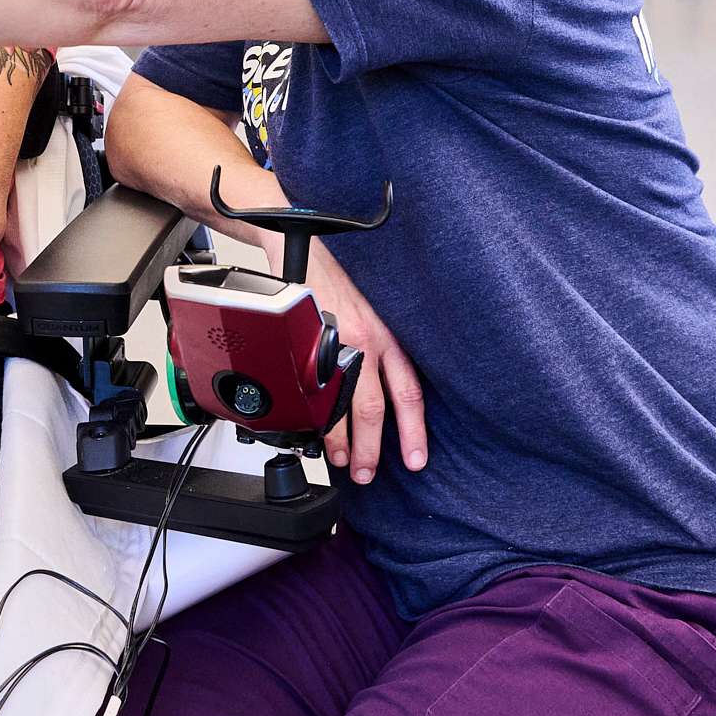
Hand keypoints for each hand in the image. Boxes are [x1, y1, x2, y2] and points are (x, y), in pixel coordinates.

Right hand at [310, 243, 426, 485]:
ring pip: (342, 406)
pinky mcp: (304, 342)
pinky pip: (312, 391)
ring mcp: (333, 343)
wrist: (298, 240)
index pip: (409, 391)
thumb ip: (382, 344)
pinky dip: (314, 420)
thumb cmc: (336, 275)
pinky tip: (315, 433)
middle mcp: (366, 340)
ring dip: (342, 442)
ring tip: (343, 462)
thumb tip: (388, 388)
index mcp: (388, 335)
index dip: (414, 430)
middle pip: (375, 409)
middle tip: (369, 474)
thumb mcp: (374, 308)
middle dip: (372, 450)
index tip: (416, 460)